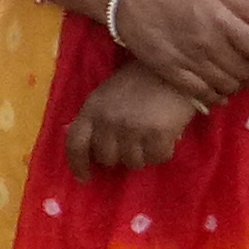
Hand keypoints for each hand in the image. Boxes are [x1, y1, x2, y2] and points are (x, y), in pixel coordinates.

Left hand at [67, 62, 204, 176]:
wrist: (173, 69)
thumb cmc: (139, 81)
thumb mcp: (106, 96)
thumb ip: (96, 119)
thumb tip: (89, 148)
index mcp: (92, 109)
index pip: (75, 144)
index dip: (77, 164)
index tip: (85, 178)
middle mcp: (108, 121)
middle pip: (106, 158)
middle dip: (119, 156)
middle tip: (133, 145)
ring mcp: (132, 129)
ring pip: (133, 162)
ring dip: (143, 155)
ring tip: (150, 137)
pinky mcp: (157, 134)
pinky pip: (157, 158)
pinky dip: (162, 152)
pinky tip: (166, 137)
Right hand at [107, 0, 248, 108]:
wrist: (131, 0)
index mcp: (223, 22)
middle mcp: (209, 44)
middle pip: (247, 73)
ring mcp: (190, 60)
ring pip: (228, 86)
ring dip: (238, 86)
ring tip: (235, 78)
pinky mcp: (171, 72)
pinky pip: (203, 94)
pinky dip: (216, 96)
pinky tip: (218, 91)